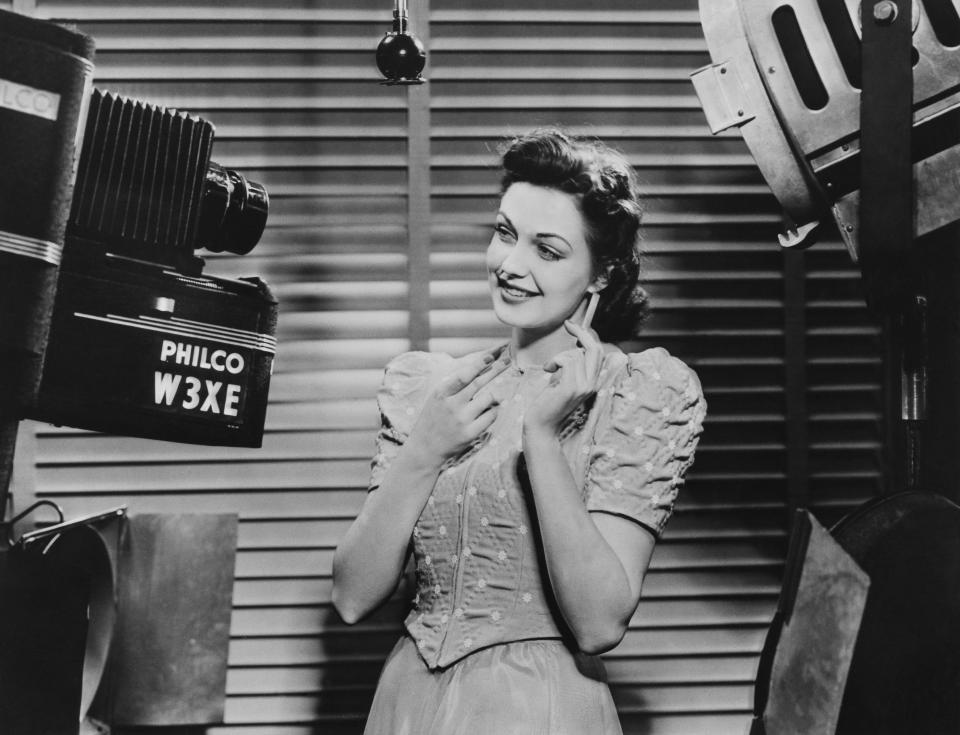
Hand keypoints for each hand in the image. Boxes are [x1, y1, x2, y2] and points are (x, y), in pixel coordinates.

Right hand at [406, 348, 507, 462]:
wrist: (425, 448)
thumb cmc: (433, 419)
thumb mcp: (436, 398)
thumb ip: (453, 385)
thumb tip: (476, 368)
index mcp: (442, 393)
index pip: (464, 375)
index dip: (479, 364)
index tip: (491, 356)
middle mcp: (452, 405)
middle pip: (479, 383)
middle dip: (495, 370)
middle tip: (507, 361)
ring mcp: (462, 420)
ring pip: (488, 398)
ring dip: (493, 396)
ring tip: (488, 400)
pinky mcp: (470, 433)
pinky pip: (491, 416)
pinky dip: (493, 411)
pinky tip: (489, 412)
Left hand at [523, 320, 602, 436]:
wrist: (540, 425)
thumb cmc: (548, 402)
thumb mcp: (564, 379)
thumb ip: (572, 365)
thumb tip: (576, 343)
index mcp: (592, 382)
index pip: (598, 353)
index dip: (588, 336)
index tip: (573, 326)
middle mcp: (592, 384)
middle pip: (595, 349)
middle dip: (581, 333)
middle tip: (568, 325)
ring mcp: (584, 387)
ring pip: (576, 355)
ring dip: (559, 356)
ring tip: (550, 368)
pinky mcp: (572, 388)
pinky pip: (566, 361)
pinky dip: (555, 361)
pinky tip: (548, 370)